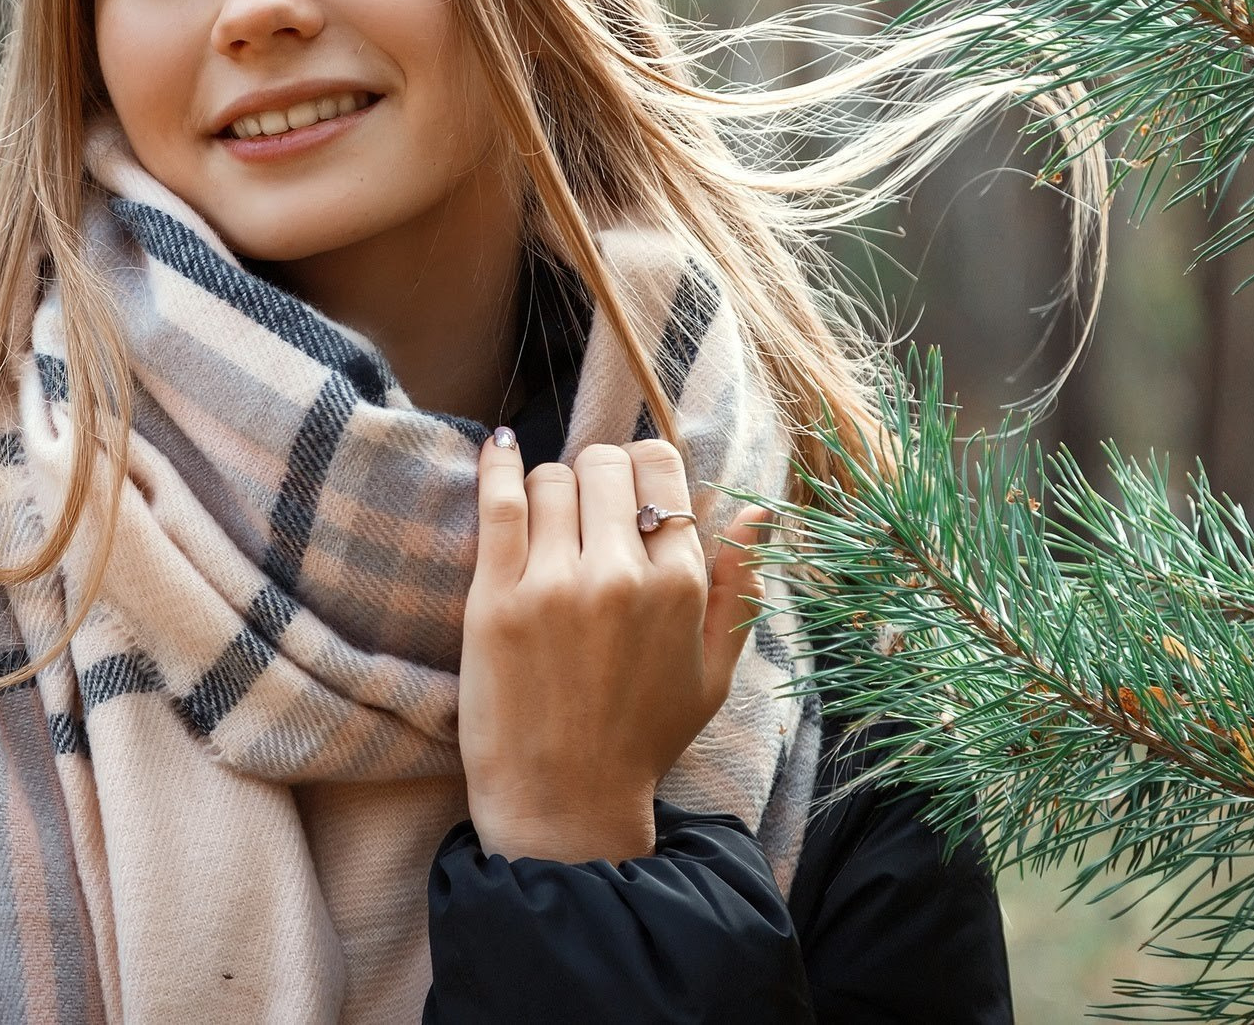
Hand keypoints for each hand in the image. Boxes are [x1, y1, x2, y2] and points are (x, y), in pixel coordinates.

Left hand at [457, 428, 773, 863]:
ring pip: (551, 479)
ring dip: (550, 490)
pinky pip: (499, 501)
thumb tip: (757, 511)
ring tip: (547, 525)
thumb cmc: (642, 740)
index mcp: (679, 585)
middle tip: (584, 512)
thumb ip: (738, 588)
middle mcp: (621, 574)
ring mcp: (555, 583)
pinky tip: (498, 450)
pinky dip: (497, 465)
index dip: (642, 472)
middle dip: (596, 477)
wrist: (564, 802)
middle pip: (603, 464)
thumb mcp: (714, 672)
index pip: (660, 470)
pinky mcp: (496, 598)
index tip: (626, 493)